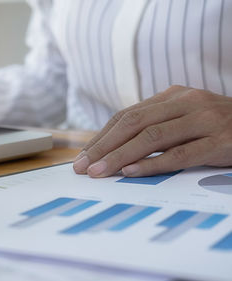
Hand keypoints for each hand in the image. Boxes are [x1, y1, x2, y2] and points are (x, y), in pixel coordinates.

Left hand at [73, 85, 231, 177]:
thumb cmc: (215, 125)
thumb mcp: (184, 117)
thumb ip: (155, 125)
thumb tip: (112, 149)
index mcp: (172, 96)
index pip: (127, 115)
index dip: (102, 136)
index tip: (83, 155)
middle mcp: (186, 103)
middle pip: (134, 123)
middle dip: (104, 146)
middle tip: (83, 166)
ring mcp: (203, 121)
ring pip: (152, 137)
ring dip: (120, 156)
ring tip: (99, 172)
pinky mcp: (218, 142)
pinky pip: (179, 154)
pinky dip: (152, 164)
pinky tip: (131, 172)